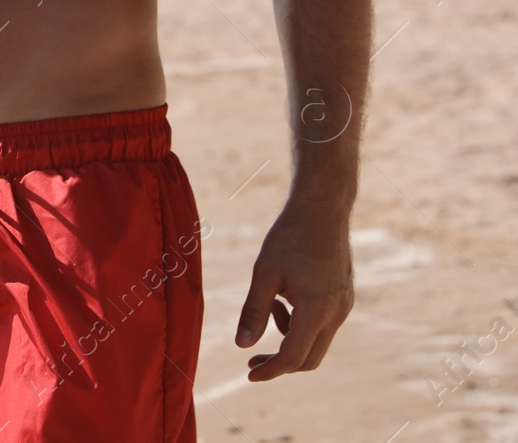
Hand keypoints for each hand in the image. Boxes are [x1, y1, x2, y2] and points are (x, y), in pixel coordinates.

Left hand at [237, 205, 354, 380]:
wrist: (322, 210)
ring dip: (288, 337)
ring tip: (268, 307)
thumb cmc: (290, 237)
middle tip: (251, 362)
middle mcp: (336, 313)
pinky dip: (300, 322)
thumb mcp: (264, 273)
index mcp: (316, 309)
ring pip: (316, 340)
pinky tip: (284, 298)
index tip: (249, 375)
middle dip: (280, 363)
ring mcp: (343, 306)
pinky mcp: (344, 298)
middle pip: (309, 357)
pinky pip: (322, 323)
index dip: (271, 370)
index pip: (293, 356)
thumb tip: (242, 345)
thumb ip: (254, 311)